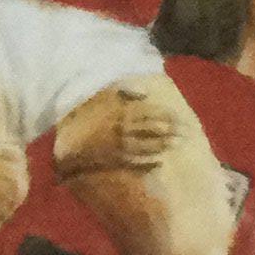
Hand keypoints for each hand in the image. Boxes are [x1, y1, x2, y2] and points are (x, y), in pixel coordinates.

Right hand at [55, 83, 179, 176]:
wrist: (69, 139)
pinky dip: (148, 162)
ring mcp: (118, 145)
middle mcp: (122, 128)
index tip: (179, 117)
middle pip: (151, 129)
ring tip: (177, 143)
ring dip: (162, 145)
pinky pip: (134, 162)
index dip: (165, 116)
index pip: (149, 113)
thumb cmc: (86, 114)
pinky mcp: (114, 160)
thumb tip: (144, 93)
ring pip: (146, 145)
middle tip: (185, 132)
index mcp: (120, 111)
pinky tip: (160, 161)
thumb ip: (124, 92)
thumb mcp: (103, 97)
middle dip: (169, 130)